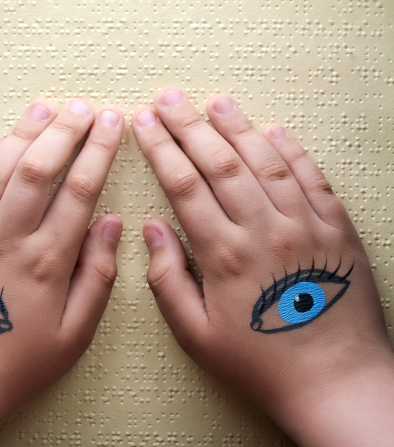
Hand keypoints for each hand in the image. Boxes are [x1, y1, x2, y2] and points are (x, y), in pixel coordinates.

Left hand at [0, 100, 124, 445]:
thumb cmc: (10, 369)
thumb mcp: (72, 337)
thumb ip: (96, 278)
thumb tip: (112, 225)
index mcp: (45, 261)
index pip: (80, 190)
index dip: (99, 151)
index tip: (113, 124)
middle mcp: (5, 238)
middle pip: (39, 169)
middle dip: (64, 132)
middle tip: (83, 107)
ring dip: (20, 134)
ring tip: (42, 108)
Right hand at [132, 89, 393, 446]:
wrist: (338, 383)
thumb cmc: (261, 364)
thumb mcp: (196, 334)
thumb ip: (168, 279)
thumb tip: (151, 229)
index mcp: (225, 256)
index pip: (185, 185)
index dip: (160, 149)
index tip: (142, 123)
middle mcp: (265, 231)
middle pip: (220, 163)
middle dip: (189, 126)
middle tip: (168, 98)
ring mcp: (305, 226)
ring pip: (266, 162)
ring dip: (237, 128)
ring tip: (214, 102)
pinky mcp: (337, 230)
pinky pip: (313, 179)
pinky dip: (292, 151)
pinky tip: (273, 131)